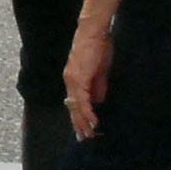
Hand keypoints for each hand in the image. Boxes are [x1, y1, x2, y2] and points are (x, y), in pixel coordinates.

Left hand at [63, 12, 113, 137]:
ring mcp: (73, 79)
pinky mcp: (78, 78)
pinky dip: (87, 112)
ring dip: (83, 122)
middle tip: (85, 139)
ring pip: (76, 107)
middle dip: (79, 125)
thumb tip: (97, 101)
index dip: (80, 117)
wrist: (93, 30)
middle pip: (73, 108)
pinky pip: (82, 100)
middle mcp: (70, 81)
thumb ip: (98, 86)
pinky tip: (93, 122)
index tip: (86, 130)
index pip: (75, 103)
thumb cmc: (99, 46)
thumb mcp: (100, 70)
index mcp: (74, 79)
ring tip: (89, 135)